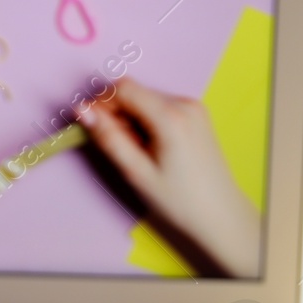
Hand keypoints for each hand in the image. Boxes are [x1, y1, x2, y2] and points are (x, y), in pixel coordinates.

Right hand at [78, 79, 260, 277]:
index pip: (124, 88)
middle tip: (116, 148)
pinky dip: (147, 122)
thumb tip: (82, 112)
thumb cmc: (179, 201)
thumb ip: (109, 138)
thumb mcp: (138, 173)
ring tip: (136, 153)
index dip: (100, 102)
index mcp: (171, 117)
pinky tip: (150, 148)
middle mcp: (185, 104)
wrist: (220, 214)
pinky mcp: (196, 115)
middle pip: (135, 93)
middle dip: (116, 114)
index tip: (88, 124)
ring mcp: (193, 108)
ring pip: (146, 100)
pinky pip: (161, 108)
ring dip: (131, 119)